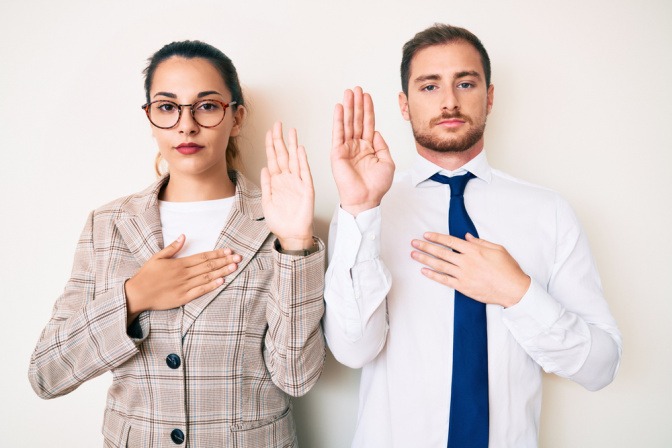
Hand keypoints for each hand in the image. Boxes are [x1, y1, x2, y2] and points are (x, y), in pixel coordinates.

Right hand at [124, 235, 240, 321]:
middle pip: (208, 266)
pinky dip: (211, 286)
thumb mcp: (157, 257)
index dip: (217, 253)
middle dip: (224, 261)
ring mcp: (184, 286)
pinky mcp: (183, 298)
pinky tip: (221, 281)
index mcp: (179, 263)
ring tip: (234, 267)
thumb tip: (184, 235)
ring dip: (221, 272)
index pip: (202, 256)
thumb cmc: (146, 275)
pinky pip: (200, 291)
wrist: (137, 294)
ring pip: (207, 278)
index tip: (229, 251)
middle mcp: (184, 274)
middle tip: (238, 258)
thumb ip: (172, 247)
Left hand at [261, 121, 314, 249]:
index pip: (272, 158)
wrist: (291, 234)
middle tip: (278, 124)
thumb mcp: (267, 202)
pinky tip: (300, 150)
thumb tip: (264, 168)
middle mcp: (287, 179)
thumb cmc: (280, 221)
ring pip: (294, 159)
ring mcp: (297, 182)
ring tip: (291, 131)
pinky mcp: (306, 189)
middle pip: (283, 155)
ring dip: (292, 145)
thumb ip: (266, 184)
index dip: (270, 145)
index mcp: (276, 181)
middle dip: (280, 139)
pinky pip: (304, 172)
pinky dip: (302, 161)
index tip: (269, 132)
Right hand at [332, 86, 394, 215]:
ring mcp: (347, 148)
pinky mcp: (338, 153)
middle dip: (357, 104)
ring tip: (348, 93)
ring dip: (348, 107)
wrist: (366, 199)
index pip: (368, 124)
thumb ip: (382, 145)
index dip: (368, 110)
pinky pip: (338, 133)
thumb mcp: (387, 162)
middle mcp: (357, 146)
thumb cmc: (376, 186)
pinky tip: (338, 108)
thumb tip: (376, 131)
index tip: (367, 96)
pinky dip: (338, 120)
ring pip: (347, 123)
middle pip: (357, 120)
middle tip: (356, 89)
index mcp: (369, 148)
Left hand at [411, 232, 530, 306]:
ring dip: (425, 259)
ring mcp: (463, 275)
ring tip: (414, 254)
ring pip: (439, 265)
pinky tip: (424, 271)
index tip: (426, 235)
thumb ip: (480, 242)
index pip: (450, 241)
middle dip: (425, 246)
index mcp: (473, 250)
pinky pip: (444, 280)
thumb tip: (466, 237)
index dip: (436, 237)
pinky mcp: (463, 287)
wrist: (513, 289)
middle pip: (441, 252)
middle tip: (413, 243)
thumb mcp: (497, 249)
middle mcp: (466, 261)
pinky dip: (433, 275)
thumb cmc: (508, 269)